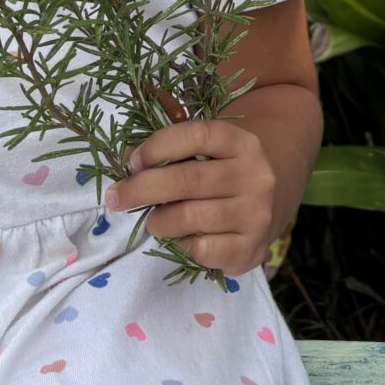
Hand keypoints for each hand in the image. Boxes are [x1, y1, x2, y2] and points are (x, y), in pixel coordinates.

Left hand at [101, 118, 277, 275]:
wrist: (267, 208)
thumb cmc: (222, 176)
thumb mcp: (206, 154)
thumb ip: (171, 151)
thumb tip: (129, 158)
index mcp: (242, 143)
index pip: (196, 135)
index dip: (158, 147)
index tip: (133, 162)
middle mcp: (255, 176)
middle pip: (187, 179)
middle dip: (142, 189)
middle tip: (117, 198)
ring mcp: (256, 213)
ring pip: (189, 217)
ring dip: (159, 221)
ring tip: (156, 221)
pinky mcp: (251, 248)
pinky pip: (201, 249)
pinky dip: (181, 245)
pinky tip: (183, 239)